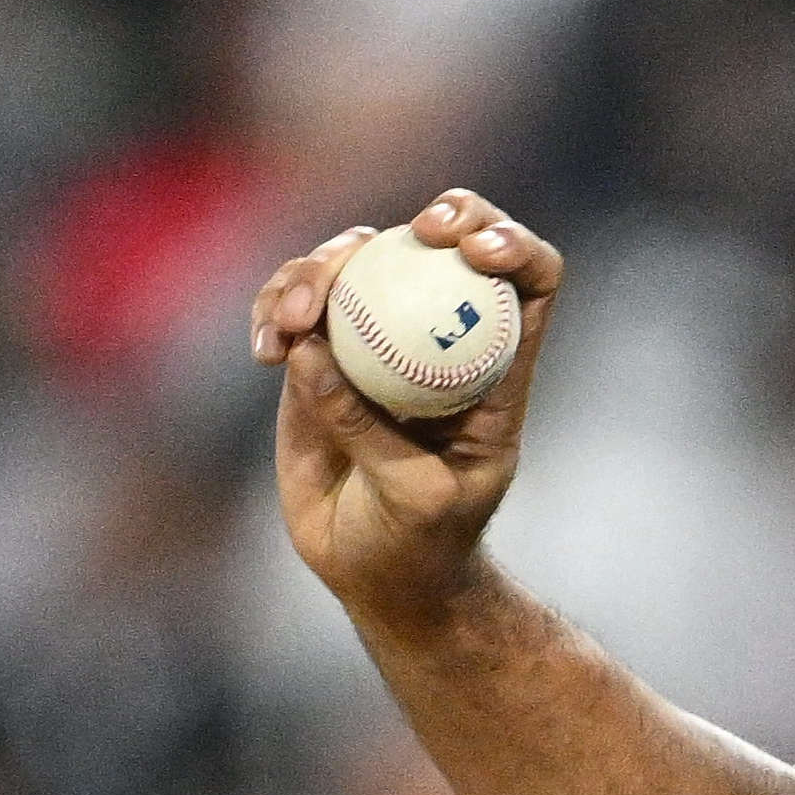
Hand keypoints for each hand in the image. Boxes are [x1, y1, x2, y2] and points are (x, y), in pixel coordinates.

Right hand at [258, 191, 555, 641]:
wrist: (375, 573)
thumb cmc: (421, 543)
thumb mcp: (414, 497)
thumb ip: (366, 427)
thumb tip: (311, 348)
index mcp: (497, 364)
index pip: (530, 278)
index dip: (509, 242)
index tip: (468, 250)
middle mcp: (443, 334)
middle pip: (445, 241)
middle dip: (424, 221)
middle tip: (368, 248)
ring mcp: (380, 334)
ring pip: (360, 259)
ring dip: (319, 268)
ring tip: (292, 321)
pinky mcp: (322, 349)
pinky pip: (295, 300)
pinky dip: (275, 307)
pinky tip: (264, 349)